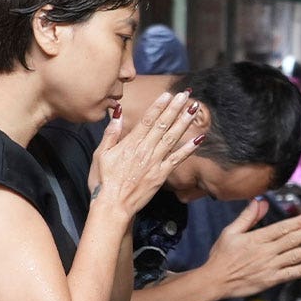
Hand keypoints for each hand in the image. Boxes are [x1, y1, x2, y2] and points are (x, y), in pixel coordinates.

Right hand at [89, 91, 199, 216]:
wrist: (113, 206)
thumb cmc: (103, 181)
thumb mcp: (100, 154)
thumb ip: (111, 132)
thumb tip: (118, 112)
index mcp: (130, 144)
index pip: (147, 120)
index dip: (159, 106)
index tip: (168, 94)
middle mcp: (145, 150)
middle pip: (162, 125)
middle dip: (175, 108)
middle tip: (185, 94)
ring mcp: (155, 162)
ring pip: (172, 138)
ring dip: (184, 122)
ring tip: (194, 109)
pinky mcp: (161, 175)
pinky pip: (178, 159)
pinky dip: (189, 148)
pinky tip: (199, 138)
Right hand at [204, 199, 300, 298]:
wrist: (214, 281)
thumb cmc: (222, 255)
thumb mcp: (231, 232)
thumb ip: (248, 216)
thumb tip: (261, 200)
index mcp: (257, 239)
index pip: (282, 228)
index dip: (299, 222)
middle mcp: (265, 252)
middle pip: (292, 240)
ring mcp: (268, 267)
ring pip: (294, 257)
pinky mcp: (269, 281)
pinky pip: (288, 275)